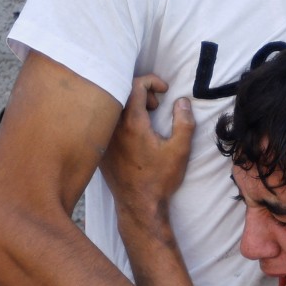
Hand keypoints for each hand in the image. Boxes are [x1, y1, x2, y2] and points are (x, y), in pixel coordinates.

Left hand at [99, 75, 194, 227]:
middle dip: (142, 91)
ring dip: (131, 105)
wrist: (139, 204)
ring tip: (147, 119)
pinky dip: (121, 118)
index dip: (152, 81)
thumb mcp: (180, 151)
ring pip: (113, 106)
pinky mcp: (101, 147)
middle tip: (157, 106)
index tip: (165, 90)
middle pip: (122, 91)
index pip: (135, 85)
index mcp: (133, 123)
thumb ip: (184, 122)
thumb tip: (182, 101)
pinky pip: (107, 122)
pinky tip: (134, 133)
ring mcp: (105, 137)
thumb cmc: (160, 179)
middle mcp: (114, 126)